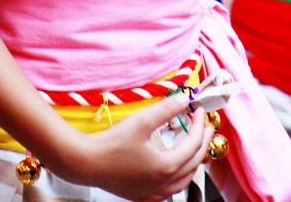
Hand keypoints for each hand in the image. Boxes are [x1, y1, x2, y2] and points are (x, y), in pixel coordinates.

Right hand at [55, 93, 212, 199]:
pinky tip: (174, 165)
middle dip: (201, 142)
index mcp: (167, 166)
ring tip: (194, 144)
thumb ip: (166, 109)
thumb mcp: (141, 121)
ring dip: (193, 160)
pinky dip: (179, 175)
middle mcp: (164, 185)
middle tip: (204, 126)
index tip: (198, 110)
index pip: (193, 144)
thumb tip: (185, 98)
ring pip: (185, 179)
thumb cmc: (111, 143)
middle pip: (194, 162)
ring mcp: (155, 194)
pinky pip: (172, 188)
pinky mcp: (145, 197)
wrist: (86, 163)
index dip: (198, 124)